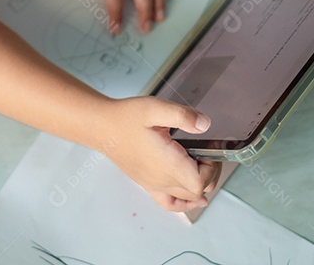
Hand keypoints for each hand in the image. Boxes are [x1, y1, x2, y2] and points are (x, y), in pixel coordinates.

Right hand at [98, 97, 220, 211]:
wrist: (102, 127)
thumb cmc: (126, 118)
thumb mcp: (155, 108)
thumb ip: (183, 116)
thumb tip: (204, 124)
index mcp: (167, 163)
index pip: (199, 182)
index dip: (211, 168)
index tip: (208, 149)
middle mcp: (161, 179)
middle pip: (197, 191)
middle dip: (209, 174)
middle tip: (207, 153)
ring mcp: (154, 184)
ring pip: (186, 198)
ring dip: (200, 186)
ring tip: (202, 167)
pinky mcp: (147, 184)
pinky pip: (169, 204)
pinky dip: (184, 204)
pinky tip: (192, 199)